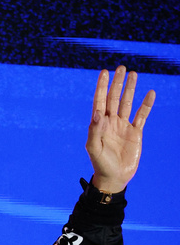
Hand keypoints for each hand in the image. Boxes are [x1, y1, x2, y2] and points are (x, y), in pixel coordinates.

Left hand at [86, 66, 154, 193]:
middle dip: (117, 83)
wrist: (114, 177)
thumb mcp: (94, 148)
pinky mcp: (135, 133)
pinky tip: (150, 93)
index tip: (104, 72)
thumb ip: (95, 131)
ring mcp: (123, 126)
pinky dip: (146, 105)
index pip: (100, 101)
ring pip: (128, 103)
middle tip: (121, 68)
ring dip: (130, 89)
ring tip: (133, 74)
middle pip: (115, 98)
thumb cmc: (100, 164)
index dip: (102, 87)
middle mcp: (111, 122)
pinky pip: (142, 115)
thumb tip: (98, 113)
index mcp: (99, 124)